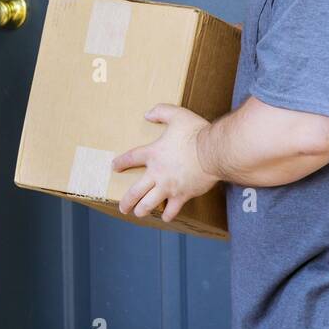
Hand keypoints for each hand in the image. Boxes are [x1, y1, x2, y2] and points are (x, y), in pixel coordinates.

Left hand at [113, 103, 218, 221]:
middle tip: (123, 207)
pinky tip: (165, 216)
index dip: (120, 163)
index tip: (114, 167)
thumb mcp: (178, 115)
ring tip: (139, 213)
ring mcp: (168, 187)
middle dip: (126, 202)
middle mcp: (157, 173)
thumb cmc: (196, 133)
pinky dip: (167, 215)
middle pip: (134, 192)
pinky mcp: (182, 195)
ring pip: (148, 205)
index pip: (130, 159)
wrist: (214, 151)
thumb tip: (148, 114)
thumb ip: (161, 111)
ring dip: (141, 210)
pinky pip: (171, 210)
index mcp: (154, 154)